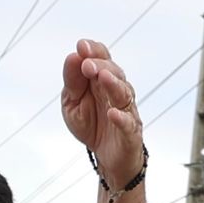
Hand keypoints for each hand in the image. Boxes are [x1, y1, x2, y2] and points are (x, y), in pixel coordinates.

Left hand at [61, 39, 142, 183]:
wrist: (106, 156)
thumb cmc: (91, 124)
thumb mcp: (72, 103)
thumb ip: (72, 81)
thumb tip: (72, 56)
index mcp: (102, 80)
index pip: (102, 59)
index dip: (94, 51)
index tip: (81, 46)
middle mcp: (117, 91)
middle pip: (114, 72)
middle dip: (101, 65)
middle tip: (87, 64)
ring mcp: (126, 111)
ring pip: (123, 93)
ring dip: (113, 84)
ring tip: (102, 76)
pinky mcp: (131, 132)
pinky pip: (128, 123)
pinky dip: (121, 118)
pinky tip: (112, 113)